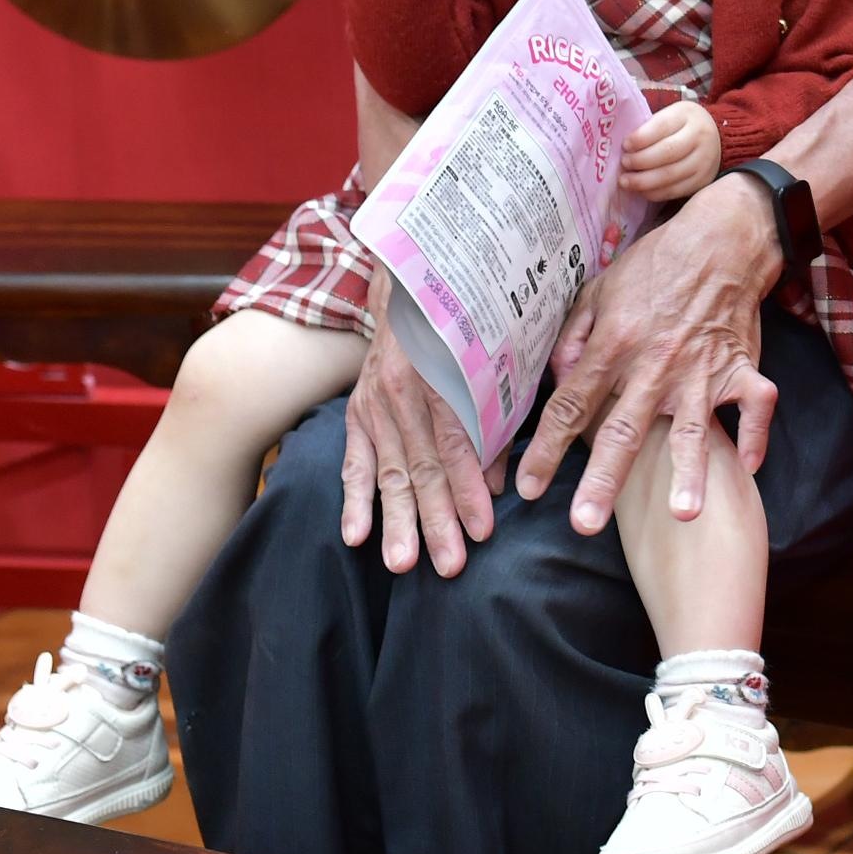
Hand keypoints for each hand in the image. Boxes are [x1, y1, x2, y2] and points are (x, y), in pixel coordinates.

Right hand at [337, 321, 495, 573]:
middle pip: (421, 466)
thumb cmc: (469, 327)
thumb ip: (499, 415)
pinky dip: (354, 500)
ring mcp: (373, 405)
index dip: (468, 488)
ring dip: (396, 522)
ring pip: (388, 472)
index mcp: (440, 372)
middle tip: (449, 566)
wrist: (409, 288)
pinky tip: (355, 536)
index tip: (482, 530)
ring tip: (403, 564)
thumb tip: (498, 481)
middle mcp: (400, 392)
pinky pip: (354, 463)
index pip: (456, 442)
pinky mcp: (355, 414)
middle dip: (436, 520)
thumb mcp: (497, 355)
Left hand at [531, 175, 781, 532]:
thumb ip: (574, 334)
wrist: (723, 239)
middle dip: (603, 479)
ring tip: (683, 514)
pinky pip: (755, 407)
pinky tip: (747, 468)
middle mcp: (655, 364)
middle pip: (623, 430)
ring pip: (692, 429)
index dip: (546, 448)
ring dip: (689, 472)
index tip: (527, 488)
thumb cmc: (657, 265)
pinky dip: (755, 437)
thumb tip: (555, 378)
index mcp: (615, 344)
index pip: (571, 405)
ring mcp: (703, 370)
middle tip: (586, 523)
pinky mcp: (743, 368)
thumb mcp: (601, 288)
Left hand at [621, 98, 723, 200]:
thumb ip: (650, 127)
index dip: (640, 138)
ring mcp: (704, 161)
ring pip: (670, 174)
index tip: (625, 145)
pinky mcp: (703, 181)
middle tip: (624, 164)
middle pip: (667, 152)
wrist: (715, 138)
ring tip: (626, 181)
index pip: (661, 126)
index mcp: (688, 115)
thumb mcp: (670, 116)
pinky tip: (641, 191)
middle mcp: (701, 136)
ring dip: (643, 181)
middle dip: (640, 160)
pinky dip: (654, 193)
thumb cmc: (681, 126)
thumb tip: (623, 148)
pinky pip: (675, 191)